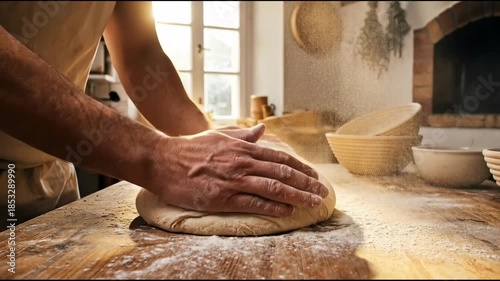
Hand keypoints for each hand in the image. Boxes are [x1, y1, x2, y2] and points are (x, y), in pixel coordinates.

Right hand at [147, 124, 328, 216]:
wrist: (163, 160)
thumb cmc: (190, 148)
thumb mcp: (218, 135)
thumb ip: (242, 135)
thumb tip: (262, 130)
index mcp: (243, 148)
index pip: (280, 158)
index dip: (300, 168)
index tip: (314, 175)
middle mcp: (242, 162)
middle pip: (282, 173)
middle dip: (306, 183)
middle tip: (322, 192)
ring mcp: (233, 180)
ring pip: (273, 188)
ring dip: (297, 196)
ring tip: (313, 202)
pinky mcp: (222, 198)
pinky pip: (253, 203)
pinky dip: (273, 208)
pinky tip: (287, 211)